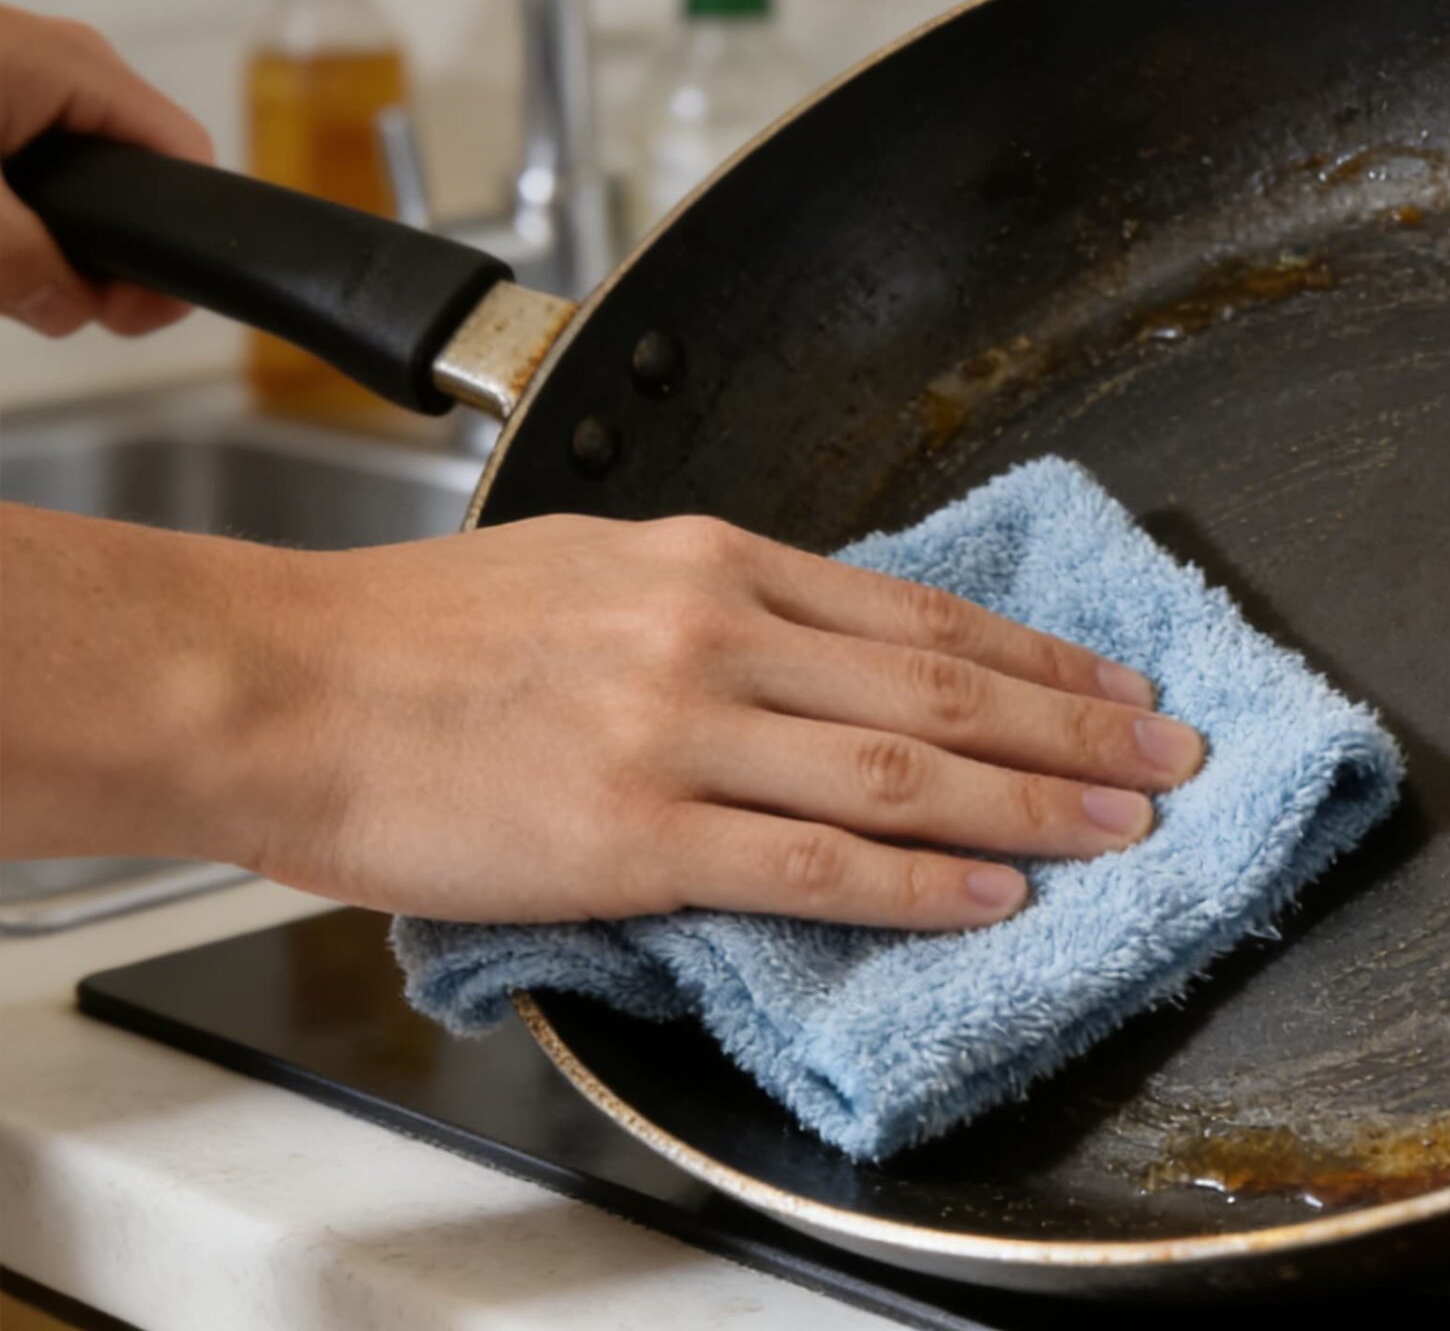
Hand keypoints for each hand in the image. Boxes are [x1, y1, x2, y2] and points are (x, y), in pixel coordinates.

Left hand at [0, 4, 212, 336]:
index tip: (133, 312)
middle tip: (55, 305)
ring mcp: (20, 70)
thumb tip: (71, 310)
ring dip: (45, 238)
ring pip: (74, 179)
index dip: (175, 251)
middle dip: (100, 256)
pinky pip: (29, 158)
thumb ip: (19, 262)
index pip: (188, 163)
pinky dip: (13, 208)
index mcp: (79, 69)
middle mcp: (63, 61)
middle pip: (132, 180)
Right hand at [0, 506, 1205, 929]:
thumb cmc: (415, 632)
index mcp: (710, 560)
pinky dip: (921, 878)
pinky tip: (994, 892)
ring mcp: (682, 732)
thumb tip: (826, 645)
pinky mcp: (635, 832)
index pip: (921, 611)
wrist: (275, 680)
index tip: (1116, 683)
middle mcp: (716, 630)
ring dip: (1034, 801)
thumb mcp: (591, 567)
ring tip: (1123, 827)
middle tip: (1171, 755)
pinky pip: (816, 859)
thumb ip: (717, 601)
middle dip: (1077, 726)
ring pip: (906, 766)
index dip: (1039, 654)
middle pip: (945, 684)